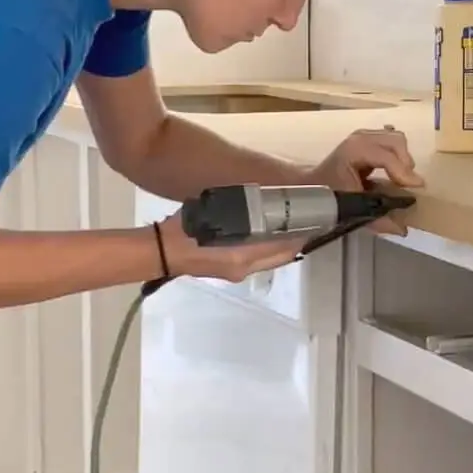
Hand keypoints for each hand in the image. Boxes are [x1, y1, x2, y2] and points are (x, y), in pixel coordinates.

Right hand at [157, 212, 309, 283]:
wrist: (159, 252)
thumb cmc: (185, 230)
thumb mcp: (214, 212)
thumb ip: (239, 210)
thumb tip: (260, 200)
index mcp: (242, 256)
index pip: (283, 249)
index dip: (300, 236)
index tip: (313, 222)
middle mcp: (243, 268)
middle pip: (279, 257)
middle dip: (293, 241)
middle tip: (303, 221)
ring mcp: (235, 272)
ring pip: (267, 259)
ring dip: (279, 245)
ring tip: (287, 225)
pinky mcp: (227, 270)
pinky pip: (255, 259)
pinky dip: (264, 248)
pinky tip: (263, 233)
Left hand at [306, 127, 423, 235]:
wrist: (311, 184)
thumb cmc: (328, 194)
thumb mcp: (352, 207)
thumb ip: (377, 220)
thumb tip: (402, 230)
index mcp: (354, 150)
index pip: (386, 156)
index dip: (403, 172)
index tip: (416, 187)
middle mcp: (360, 138)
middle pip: (396, 141)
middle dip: (405, 163)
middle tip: (407, 184)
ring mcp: (364, 136)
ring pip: (396, 139)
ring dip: (403, 159)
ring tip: (401, 179)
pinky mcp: (368, 139)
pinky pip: (390, 143)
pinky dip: (397, 155)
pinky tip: (394, 170)